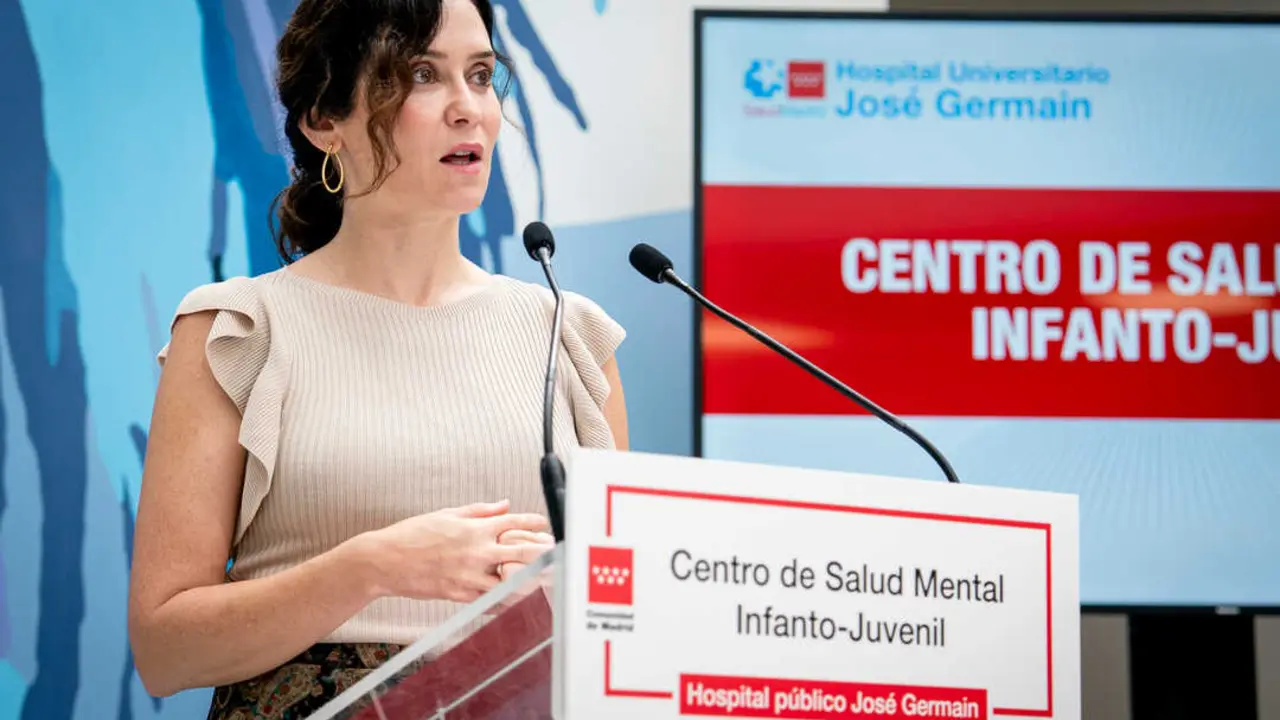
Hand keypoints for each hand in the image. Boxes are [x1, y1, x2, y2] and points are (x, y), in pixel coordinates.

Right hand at [361, 500, 549, 603]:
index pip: (513, 523)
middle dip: (541, 553)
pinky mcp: (460, 595)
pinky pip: (491, 600)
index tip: (544, 524)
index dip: (534, 522)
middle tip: (554, 553)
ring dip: (529, 580)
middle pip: (521, 553)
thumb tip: (504, 504)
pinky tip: (518, 599)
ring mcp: (469, 575)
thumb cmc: (413, 535)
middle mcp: (475, 552)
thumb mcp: (447, 514)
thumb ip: (479, 511)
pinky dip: (506, 600)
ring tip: (544, 579)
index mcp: (473, 529)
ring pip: (510, 582)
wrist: (385, 561)